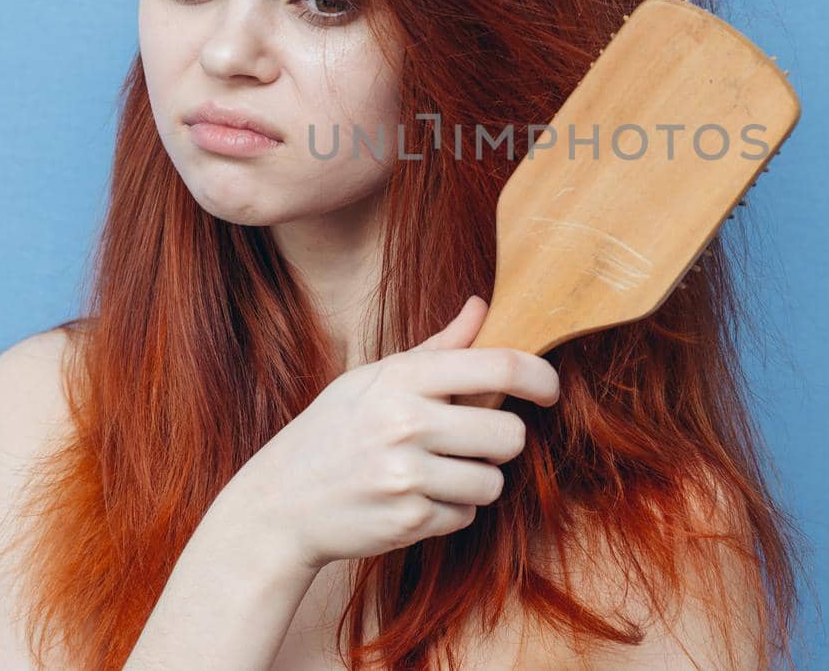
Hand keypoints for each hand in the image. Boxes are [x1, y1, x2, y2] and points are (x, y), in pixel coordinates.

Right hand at [233, 295, 559, 574]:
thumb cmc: (332, 432)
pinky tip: (416, 498)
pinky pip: (466, 515)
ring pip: (493, 482)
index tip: (550, 389)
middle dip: (502, 441)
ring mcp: (406, 476)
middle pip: (509, 434)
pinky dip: (450, 510)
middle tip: (475, 440)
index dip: (540, 377)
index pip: (500, 367)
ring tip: (438, 471)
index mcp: (402, 378)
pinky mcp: (407, 521)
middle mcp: (406, 424)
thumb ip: (436, 349)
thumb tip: (481, 306)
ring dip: (477, 479)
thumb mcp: (373, 378)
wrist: (279, 504)